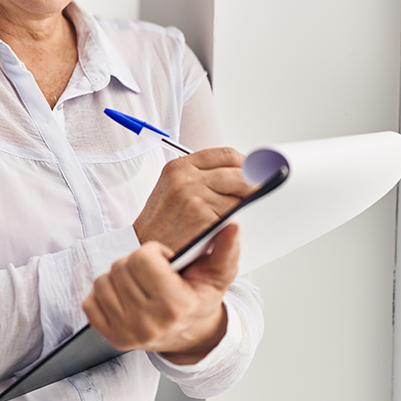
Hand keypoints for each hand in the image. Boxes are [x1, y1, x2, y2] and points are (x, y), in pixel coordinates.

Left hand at [83, 224, 240, 362]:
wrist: (191, 337)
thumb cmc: (200, 300)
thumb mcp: (218, 276)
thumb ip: (226, 250)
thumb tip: (231, 227)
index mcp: (174, 305)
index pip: (143, 258)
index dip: (154, 252)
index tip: (165, 261)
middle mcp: (148, 323)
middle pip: (120, 267)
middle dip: (136, 263)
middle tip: (153, 274)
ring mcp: (128, 333)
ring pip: (103, 282)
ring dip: (118, 278)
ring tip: (140, 286)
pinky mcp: (112, 338)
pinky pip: (89, 302)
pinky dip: (104, 295)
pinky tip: (124, 297)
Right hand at [134, 147, 252, 252]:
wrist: (142, 245)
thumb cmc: (162, 220)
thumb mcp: (174, 188)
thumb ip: (202, 177)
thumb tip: (240, 172)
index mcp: (180, 166)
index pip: (225, 155)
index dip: (245, 163)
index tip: (255, 171)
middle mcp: (186, 177)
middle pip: (238, 173)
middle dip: (253, 184)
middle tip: (259, 193)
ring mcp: (193, 196)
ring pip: (240, 195)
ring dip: (245, 205)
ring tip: (240, 213)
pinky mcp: (202, 216)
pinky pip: (234, 214)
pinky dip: (237, 221)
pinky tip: (229, 225)